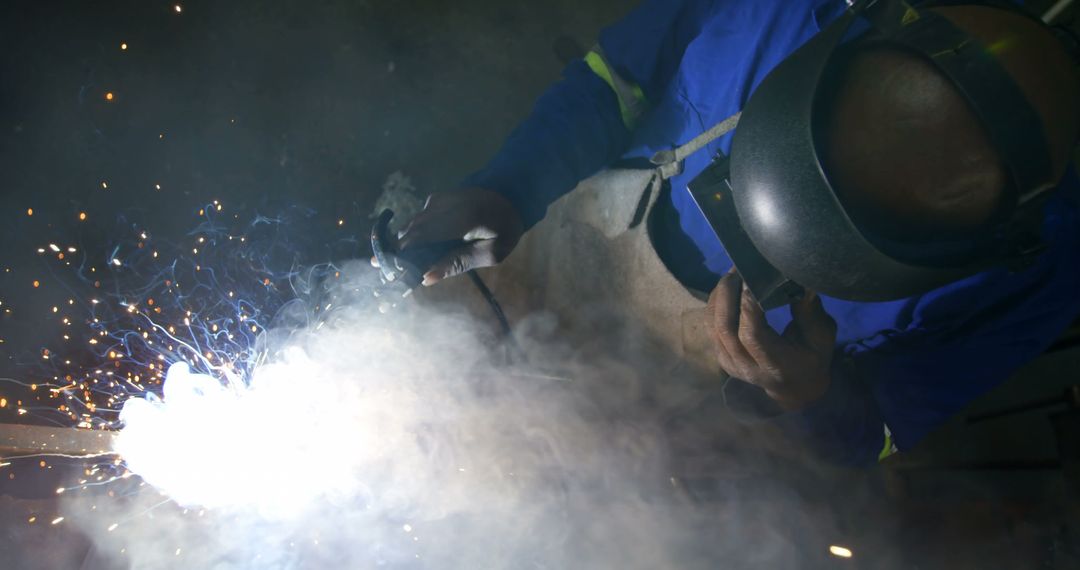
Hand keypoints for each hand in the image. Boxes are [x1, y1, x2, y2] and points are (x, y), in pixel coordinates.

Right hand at [393, 188, 523, 285]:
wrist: (509, 195)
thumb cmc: (504, 229)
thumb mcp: (491, 252)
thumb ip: (459, 263)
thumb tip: (426, 278)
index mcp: (461, 219)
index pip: (421, 238)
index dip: (402, 256)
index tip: (390, 274)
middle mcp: (443, 205)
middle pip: (410, 231)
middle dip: (397, 253)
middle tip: (388, 274)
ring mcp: (437, 200)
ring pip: (411, 226)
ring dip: (404, 245)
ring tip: (398, 266)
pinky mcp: (434, 199)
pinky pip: (418, 220)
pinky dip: (414, 236)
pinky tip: (416, 252)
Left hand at [706, 271, 837, 410]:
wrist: (794, 388)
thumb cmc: (811, 359)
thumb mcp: (821, 337)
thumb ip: (810, 312)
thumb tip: (801, 283)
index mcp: (775, 364)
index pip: (751, 335)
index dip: (747, 306)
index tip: (752, 279)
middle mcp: (747, 366)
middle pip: (724, 328)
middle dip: (727, 294)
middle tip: (737, 270)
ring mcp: (730, 363)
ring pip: (712, 325)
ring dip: (718, 296)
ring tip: (732, 275)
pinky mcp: (720, 357)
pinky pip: (710, 327)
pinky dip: (714, 304)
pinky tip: (727, 289)